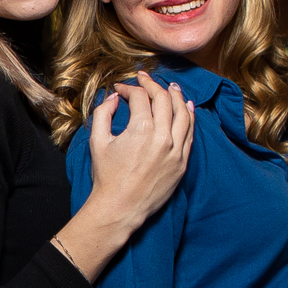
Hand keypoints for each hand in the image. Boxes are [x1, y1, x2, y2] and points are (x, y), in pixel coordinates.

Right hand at [90, 70, 194, 229]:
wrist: (120, 208)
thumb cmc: (106, 177)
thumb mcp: (97, 141)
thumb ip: (103, 113)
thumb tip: (115, 98)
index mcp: (141, 129)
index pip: (140, 97)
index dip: (129, 88)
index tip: (122, 89)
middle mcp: (162, 137)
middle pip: (163, 99)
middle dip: (152, 84)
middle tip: (145, 79)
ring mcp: (175, 150)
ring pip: (182, 113)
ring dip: (176, 95)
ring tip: (171, 86)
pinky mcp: (182, 163)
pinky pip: (190, 133)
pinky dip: (190, 116)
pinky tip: (186, 106)